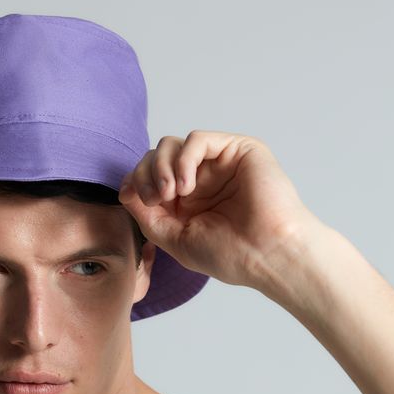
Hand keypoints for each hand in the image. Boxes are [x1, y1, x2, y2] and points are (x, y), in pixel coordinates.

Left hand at [118, 130, 321, 287]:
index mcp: (186, 202)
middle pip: (156, 156)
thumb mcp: (175, 240)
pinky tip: (187, 186)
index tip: (130, 196)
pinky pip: (198, 139)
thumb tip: (126, 190)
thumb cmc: (229, 254)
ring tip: (171, 194)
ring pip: (172, 144)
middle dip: (145, 174)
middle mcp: (201, 179)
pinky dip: (184, 159)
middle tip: (156, 200)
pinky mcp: (237, 149)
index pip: (149, 176)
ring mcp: (218, 163)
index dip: (134, 181)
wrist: (267, 254)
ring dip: (161, 166)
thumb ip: (149, 216)